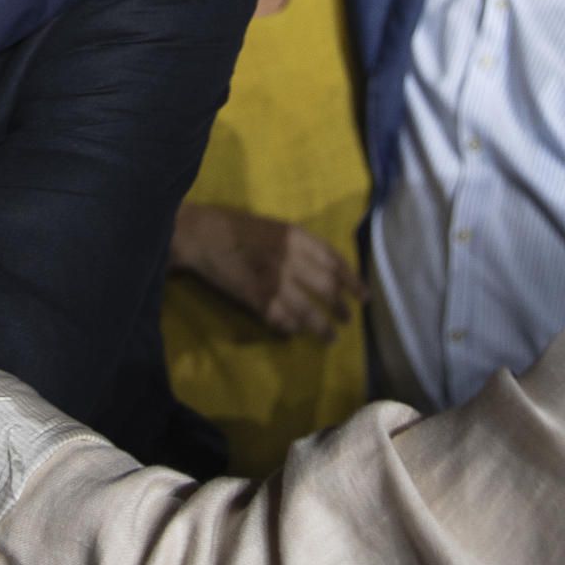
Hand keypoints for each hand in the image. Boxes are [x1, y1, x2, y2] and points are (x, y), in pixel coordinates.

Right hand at [170, 203, 367, 337]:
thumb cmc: (234, 227)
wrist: (200, 235)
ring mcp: (275, 282)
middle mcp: (292, 259)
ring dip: (323, 328)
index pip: (335, 261)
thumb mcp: (274, 228)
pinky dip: (291, 329)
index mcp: (296, 236)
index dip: (353, 281)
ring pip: (309, 312)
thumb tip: (322, 269)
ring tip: (330, 337)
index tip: (363, 296)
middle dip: (341, 308)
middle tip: (348, 319)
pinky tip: (295, 333)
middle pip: (327, 289)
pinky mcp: (258, 300)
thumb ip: (298, 246)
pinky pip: (282, 320)